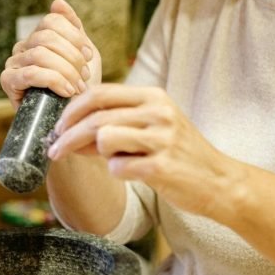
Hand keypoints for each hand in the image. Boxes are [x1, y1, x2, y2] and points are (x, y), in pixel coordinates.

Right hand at [0, 0, 101, 109]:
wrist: (73, 119)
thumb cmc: (79, 88)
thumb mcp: (84, 55)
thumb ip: (73, 28)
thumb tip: (57, 2)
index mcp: (39, 37)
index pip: (52, 20)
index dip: (74, 36)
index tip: (88, 56)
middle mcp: (23, 46)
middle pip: (46, 36)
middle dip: (72, 57)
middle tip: (84, 76)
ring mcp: (13, 63)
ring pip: (40, 54)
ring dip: (66, 71)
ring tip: (77, 87)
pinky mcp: (8, 81)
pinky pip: (31, 73)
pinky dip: (54, 81)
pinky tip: (67, 91)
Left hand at [47, 83, 238, 218]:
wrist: (219, 181)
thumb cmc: (178, 154)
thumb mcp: (152, 127)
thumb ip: (115, 123)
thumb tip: (68, 130)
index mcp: (153, 96)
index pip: (99, 93)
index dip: (71, 110)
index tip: (58, 127)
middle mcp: (158, 112)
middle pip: (96, 117)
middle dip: (67, 136)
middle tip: (54, 150)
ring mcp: (161, 138)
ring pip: (104, 139)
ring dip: (101, 155)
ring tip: (119, 161)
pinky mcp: (162, 166)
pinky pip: (118, 168)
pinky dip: (118, 173)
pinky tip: (134, 174)